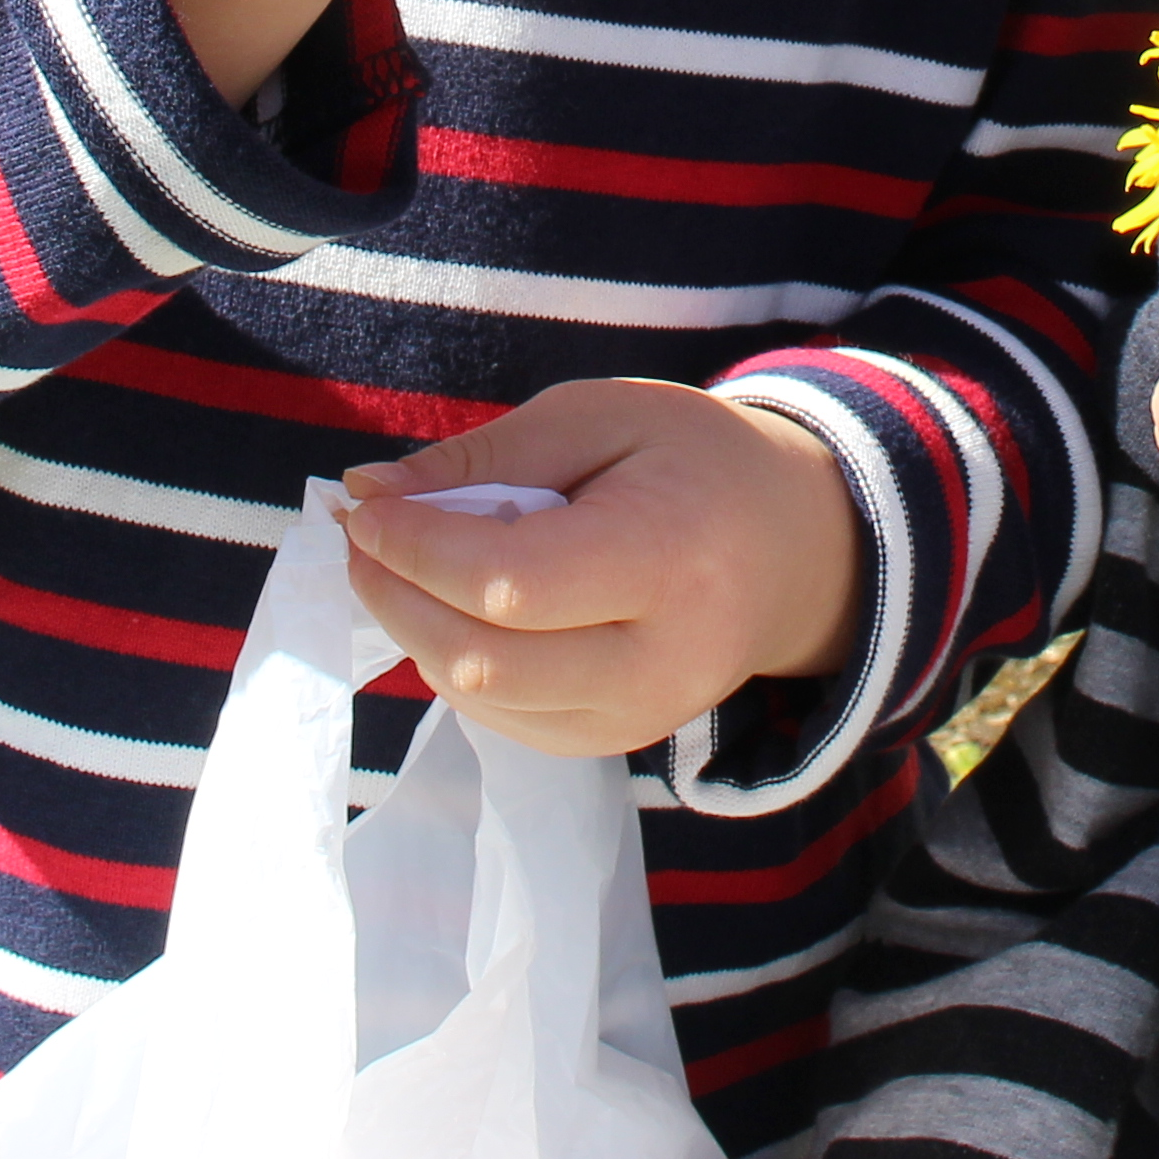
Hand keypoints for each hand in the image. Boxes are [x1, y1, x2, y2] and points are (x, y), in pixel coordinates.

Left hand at [340, 380, 858, 754]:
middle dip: (398, 597)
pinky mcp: (619, 744)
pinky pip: (505, 720)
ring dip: (417, 632)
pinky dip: (457, 664)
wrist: (795, 549)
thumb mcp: (601, 415)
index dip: (419, 550)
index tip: (364, 508)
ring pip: (485, 701)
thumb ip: (485, 457)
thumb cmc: (693, 461)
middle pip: (488, 661)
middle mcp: (662, 659)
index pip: (513, 582)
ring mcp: (642, 717)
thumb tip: (369, 494)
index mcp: (670, 557)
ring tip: (401, 565)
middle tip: (363, 537)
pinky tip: (455, 609)